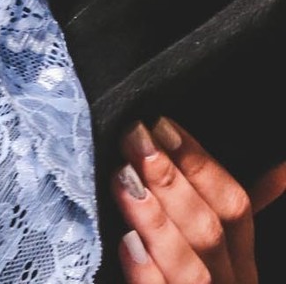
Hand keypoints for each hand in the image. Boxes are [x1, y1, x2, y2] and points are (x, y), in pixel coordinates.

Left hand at [113, 117, 255, 282]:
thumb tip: (280, 168)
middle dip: (171, 179)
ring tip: (123, 178)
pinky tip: (126, 244)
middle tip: (135, 137)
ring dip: (156, 220)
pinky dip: (147, 275)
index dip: (202, 163)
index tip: (163, 125)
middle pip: (209, 232)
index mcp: (242, 264)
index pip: (236, 207)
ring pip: (190, 268)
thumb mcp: (228, 256)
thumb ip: (236, 214)